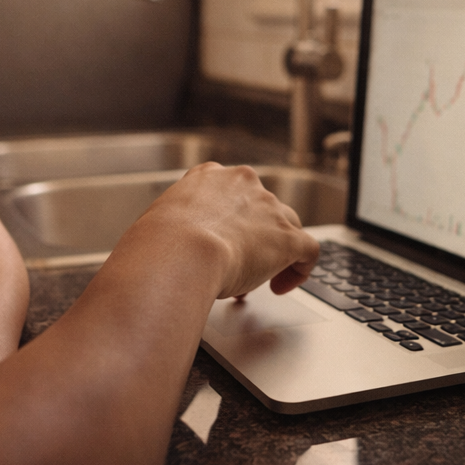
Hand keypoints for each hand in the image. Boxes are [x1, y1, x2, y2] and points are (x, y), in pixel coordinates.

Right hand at [130, 163, 320, 299]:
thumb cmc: (158, 244)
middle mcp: (243, 184)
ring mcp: (269, 209)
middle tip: (236, 266)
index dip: (229, 222)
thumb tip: (163, 252)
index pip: (229, 193)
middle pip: (261, 208)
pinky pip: (308, 250)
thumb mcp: (156, 225)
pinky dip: (300, 269)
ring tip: (258, 279)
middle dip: (252, 237)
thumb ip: (171, 231)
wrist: (181, 252)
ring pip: (286, 226)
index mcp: (208, 178)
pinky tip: (281, 286)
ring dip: (276, 252)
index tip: (221, 243)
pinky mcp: (288, 237)